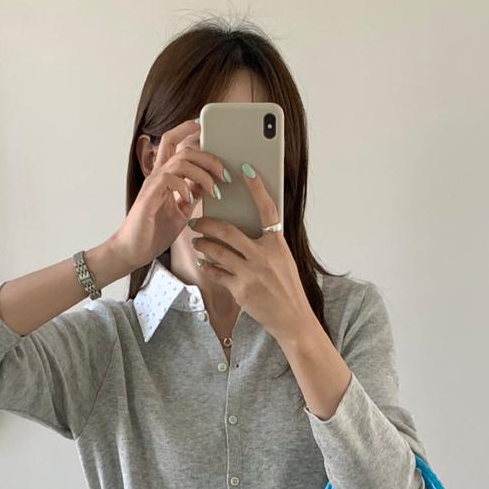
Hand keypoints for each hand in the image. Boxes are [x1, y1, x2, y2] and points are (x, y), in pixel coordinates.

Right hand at [109, 118, 227, 270]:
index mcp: (166, 177)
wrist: (134, 251)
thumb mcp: (182, 211)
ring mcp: (153, 185)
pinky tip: (191, 199)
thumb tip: (207, 185)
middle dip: (209, 157)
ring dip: (203, 173)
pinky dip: (185, 186)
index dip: (188, 130)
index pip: (173, 142)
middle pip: (183, 148)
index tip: (207, 131)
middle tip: (225, 174)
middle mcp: (158, 175)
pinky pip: (169, 179)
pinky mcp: (149, 197)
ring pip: (180, 161)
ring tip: (214, 190)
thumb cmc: (154, 232)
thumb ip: (192, 195)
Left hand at [188, 168, 312, 341]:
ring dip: (202, 245)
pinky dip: (207, 267)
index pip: (267, 209)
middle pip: (227, 231)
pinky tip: (204, 264)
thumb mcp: (283, 260)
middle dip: (207, 223)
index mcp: (277, 244)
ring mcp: (250, 273)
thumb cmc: (286, 287)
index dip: (257, 188)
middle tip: (196, 221)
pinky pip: (216, 273)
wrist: (292, 318)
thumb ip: (266, 244)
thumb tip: (245, 230)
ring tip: (198, 242)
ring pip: (216, 251)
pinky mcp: (240, 290)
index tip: (247, 169)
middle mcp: (263, 255)